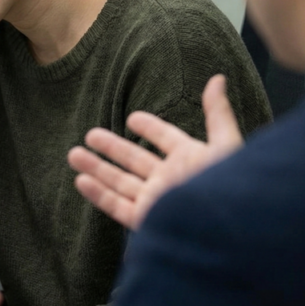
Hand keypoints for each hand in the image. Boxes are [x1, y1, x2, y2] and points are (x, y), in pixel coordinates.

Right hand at [67, 74, 243, 229]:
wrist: (228, 227)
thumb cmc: (231, 185)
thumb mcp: (226, 143)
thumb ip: (217, 113)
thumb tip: (218, 78)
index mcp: (191, 159)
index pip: (166, 139)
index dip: (150, 128)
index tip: (133, 118)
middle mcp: (170, 179)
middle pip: (134, 160)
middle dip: (111, 148)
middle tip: (90, 135)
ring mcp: (156, 199)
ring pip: (120, 182)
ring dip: (96, 168)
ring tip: (73, 154)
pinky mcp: (146, 219)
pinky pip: (117, 205)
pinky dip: (98, 194)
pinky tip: (81, 180)